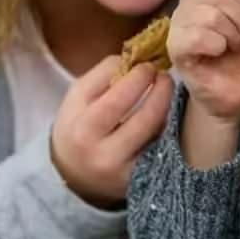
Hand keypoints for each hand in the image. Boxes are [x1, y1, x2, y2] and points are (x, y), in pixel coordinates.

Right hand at [51, 55, 174, 207]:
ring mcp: (123, 170)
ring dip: (166, 106)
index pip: (116, 97)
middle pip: (143, 118)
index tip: (146, 65)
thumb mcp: (78, 97)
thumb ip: (104, 74)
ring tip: (166, 89)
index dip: (138, 77)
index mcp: (82, 126)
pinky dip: (165, 127)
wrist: (72, 173)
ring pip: (156, 134)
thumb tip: (136, 58)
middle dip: (160, 90)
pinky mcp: (138, 180)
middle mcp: (102, 152)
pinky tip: (162, 115)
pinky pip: (160, 148)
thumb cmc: (78, 126)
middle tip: (164, 75)